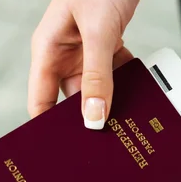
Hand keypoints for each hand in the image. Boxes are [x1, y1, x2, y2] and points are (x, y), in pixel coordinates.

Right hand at [28, 0, 142, 128]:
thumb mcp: (98, 31)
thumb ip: (97, 75)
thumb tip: (94, 116)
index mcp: (48, 51)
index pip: (40, 102)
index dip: (49, 128)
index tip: (66, 150)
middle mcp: (64, 54)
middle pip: (73, 100)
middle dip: (89, 117)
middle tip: (106, 139)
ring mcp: (86, 51)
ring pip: (97, 89)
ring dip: (112, 99)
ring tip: (127, 118)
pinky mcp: (107, 45)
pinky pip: (116, 73)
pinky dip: (127, 81)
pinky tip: (139, 90)